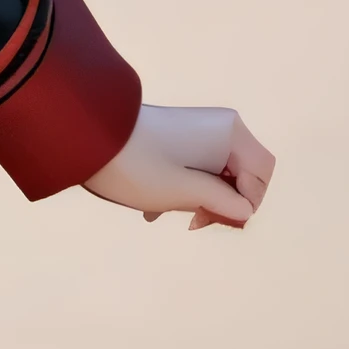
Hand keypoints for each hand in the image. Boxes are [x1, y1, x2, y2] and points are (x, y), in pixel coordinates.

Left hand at [83, 104, 274, 232]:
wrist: (87, 138)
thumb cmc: (138, 166)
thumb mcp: (185, 192)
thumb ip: (222, 203)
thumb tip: (245, 212)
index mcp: (231, 133)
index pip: (261, 174)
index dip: (248, 203)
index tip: (217, 220)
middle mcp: (220, 126)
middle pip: (241, 173)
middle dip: (221, 203)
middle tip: (193, 223)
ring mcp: (199, 129)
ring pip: (216, 173)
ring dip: (197, 199)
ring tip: (163, 213)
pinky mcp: (178, 136)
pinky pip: (195, 167)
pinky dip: (182, 188)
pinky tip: (153, 208)